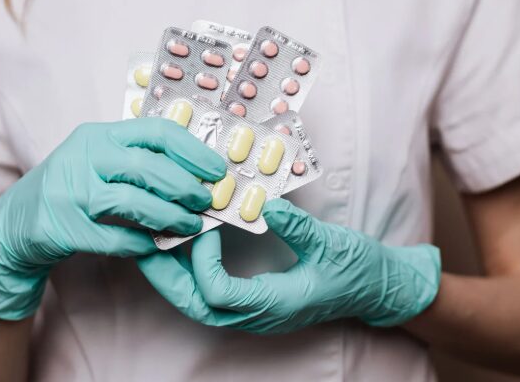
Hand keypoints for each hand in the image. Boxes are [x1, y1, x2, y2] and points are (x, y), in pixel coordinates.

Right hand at [0, 118, 225, 319]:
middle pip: (148, 167)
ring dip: (170, 217)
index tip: (217, 169)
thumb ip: (135, 159)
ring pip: (133, 202)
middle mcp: (83, 157)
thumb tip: (195, 170)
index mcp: (98, 136)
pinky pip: (114, 237)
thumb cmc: (69, 191)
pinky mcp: (61, 226)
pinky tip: (155, 246)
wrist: (13, 225)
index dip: (192, 150)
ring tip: (191, 227)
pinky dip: (140, 243)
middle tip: (207, 202)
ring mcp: (70, 191)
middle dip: (186, 186)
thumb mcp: (96, 161)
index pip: (155, 132)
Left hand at [138, 198, 439, 332]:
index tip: (205, 225)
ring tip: (154, 241)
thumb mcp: (333, 243)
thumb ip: (300, 228)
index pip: (217, 294)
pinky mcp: (253, 301)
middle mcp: (256, 314)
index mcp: (273, 304)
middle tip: (144, 241)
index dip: (201, 261)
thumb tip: (266, 205)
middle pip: (194, 305)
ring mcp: (253, 311)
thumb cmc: (357, 270)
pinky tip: (185, 244)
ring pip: (197, 302)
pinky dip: (190, 271)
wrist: (375, 289)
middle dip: (165, 274)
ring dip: (173, 273)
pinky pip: (210, 293)